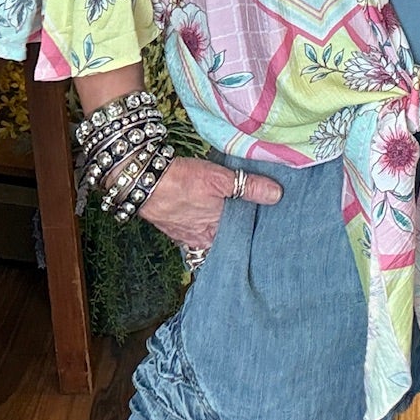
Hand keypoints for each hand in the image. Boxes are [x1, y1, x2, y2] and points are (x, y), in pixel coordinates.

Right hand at [138, 155, 280, 254]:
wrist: (142, 179)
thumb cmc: (180, 181)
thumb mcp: (220, 179)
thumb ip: (248, 187)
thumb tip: (276, 195)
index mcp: (215, 233)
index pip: (241, 240)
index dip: (254, 233)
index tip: (269, 227)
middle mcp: (202, 239)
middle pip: (226, 238)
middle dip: (239, 231)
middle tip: (258, 220)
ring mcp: (187, 235)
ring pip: (211, 234)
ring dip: (221, 226)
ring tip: (238, 214)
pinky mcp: (175, 227)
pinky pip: (196, 229)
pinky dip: (205, 222)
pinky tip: (211, 211)